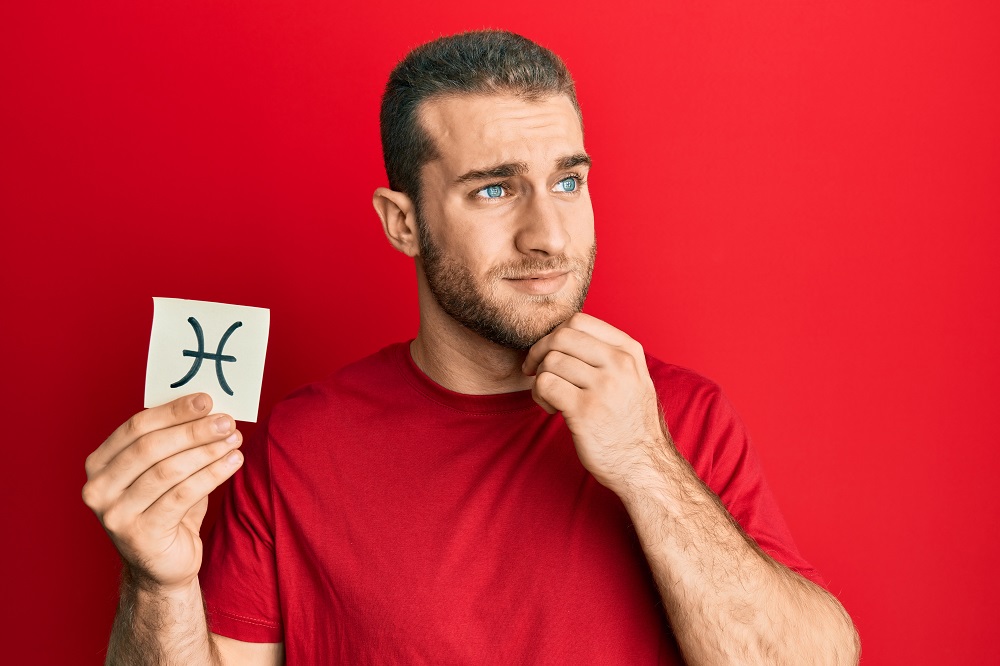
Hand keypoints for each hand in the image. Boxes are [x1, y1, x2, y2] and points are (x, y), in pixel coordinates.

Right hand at [82, 393, 243, 590]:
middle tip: (226, 421)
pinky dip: (211, 474)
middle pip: (151, 447)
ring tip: (234, 439)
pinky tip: (233, 462)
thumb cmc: (167, 510)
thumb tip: (208, 406)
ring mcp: (115, 514)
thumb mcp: (166, 471)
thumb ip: (175, 441)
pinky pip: (182, 496)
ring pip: (167, 471)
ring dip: (206, 451)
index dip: (173, 411)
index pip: (136, 427)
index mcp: (99, 464)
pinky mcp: (139, 534)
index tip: (206, 400)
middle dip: (193, 430)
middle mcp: (98, 489)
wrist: (162, 567)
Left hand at [522, 313, 665, 491]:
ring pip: (550, 361)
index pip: (579, 321)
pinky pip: (545, 385)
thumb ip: (607, 354)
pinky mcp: (585, 410)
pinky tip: (550, 408)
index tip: (549, 352)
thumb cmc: (630, 423)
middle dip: (539, 351)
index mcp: (628, 351)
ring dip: (539, 379)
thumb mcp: (633, 378)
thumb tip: (564, 334)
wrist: (644, 465)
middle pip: (561, 337)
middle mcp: (619, 364)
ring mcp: (603, 387)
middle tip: (534, 370)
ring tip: (550, 397)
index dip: (555, 333)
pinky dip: (538, 395)